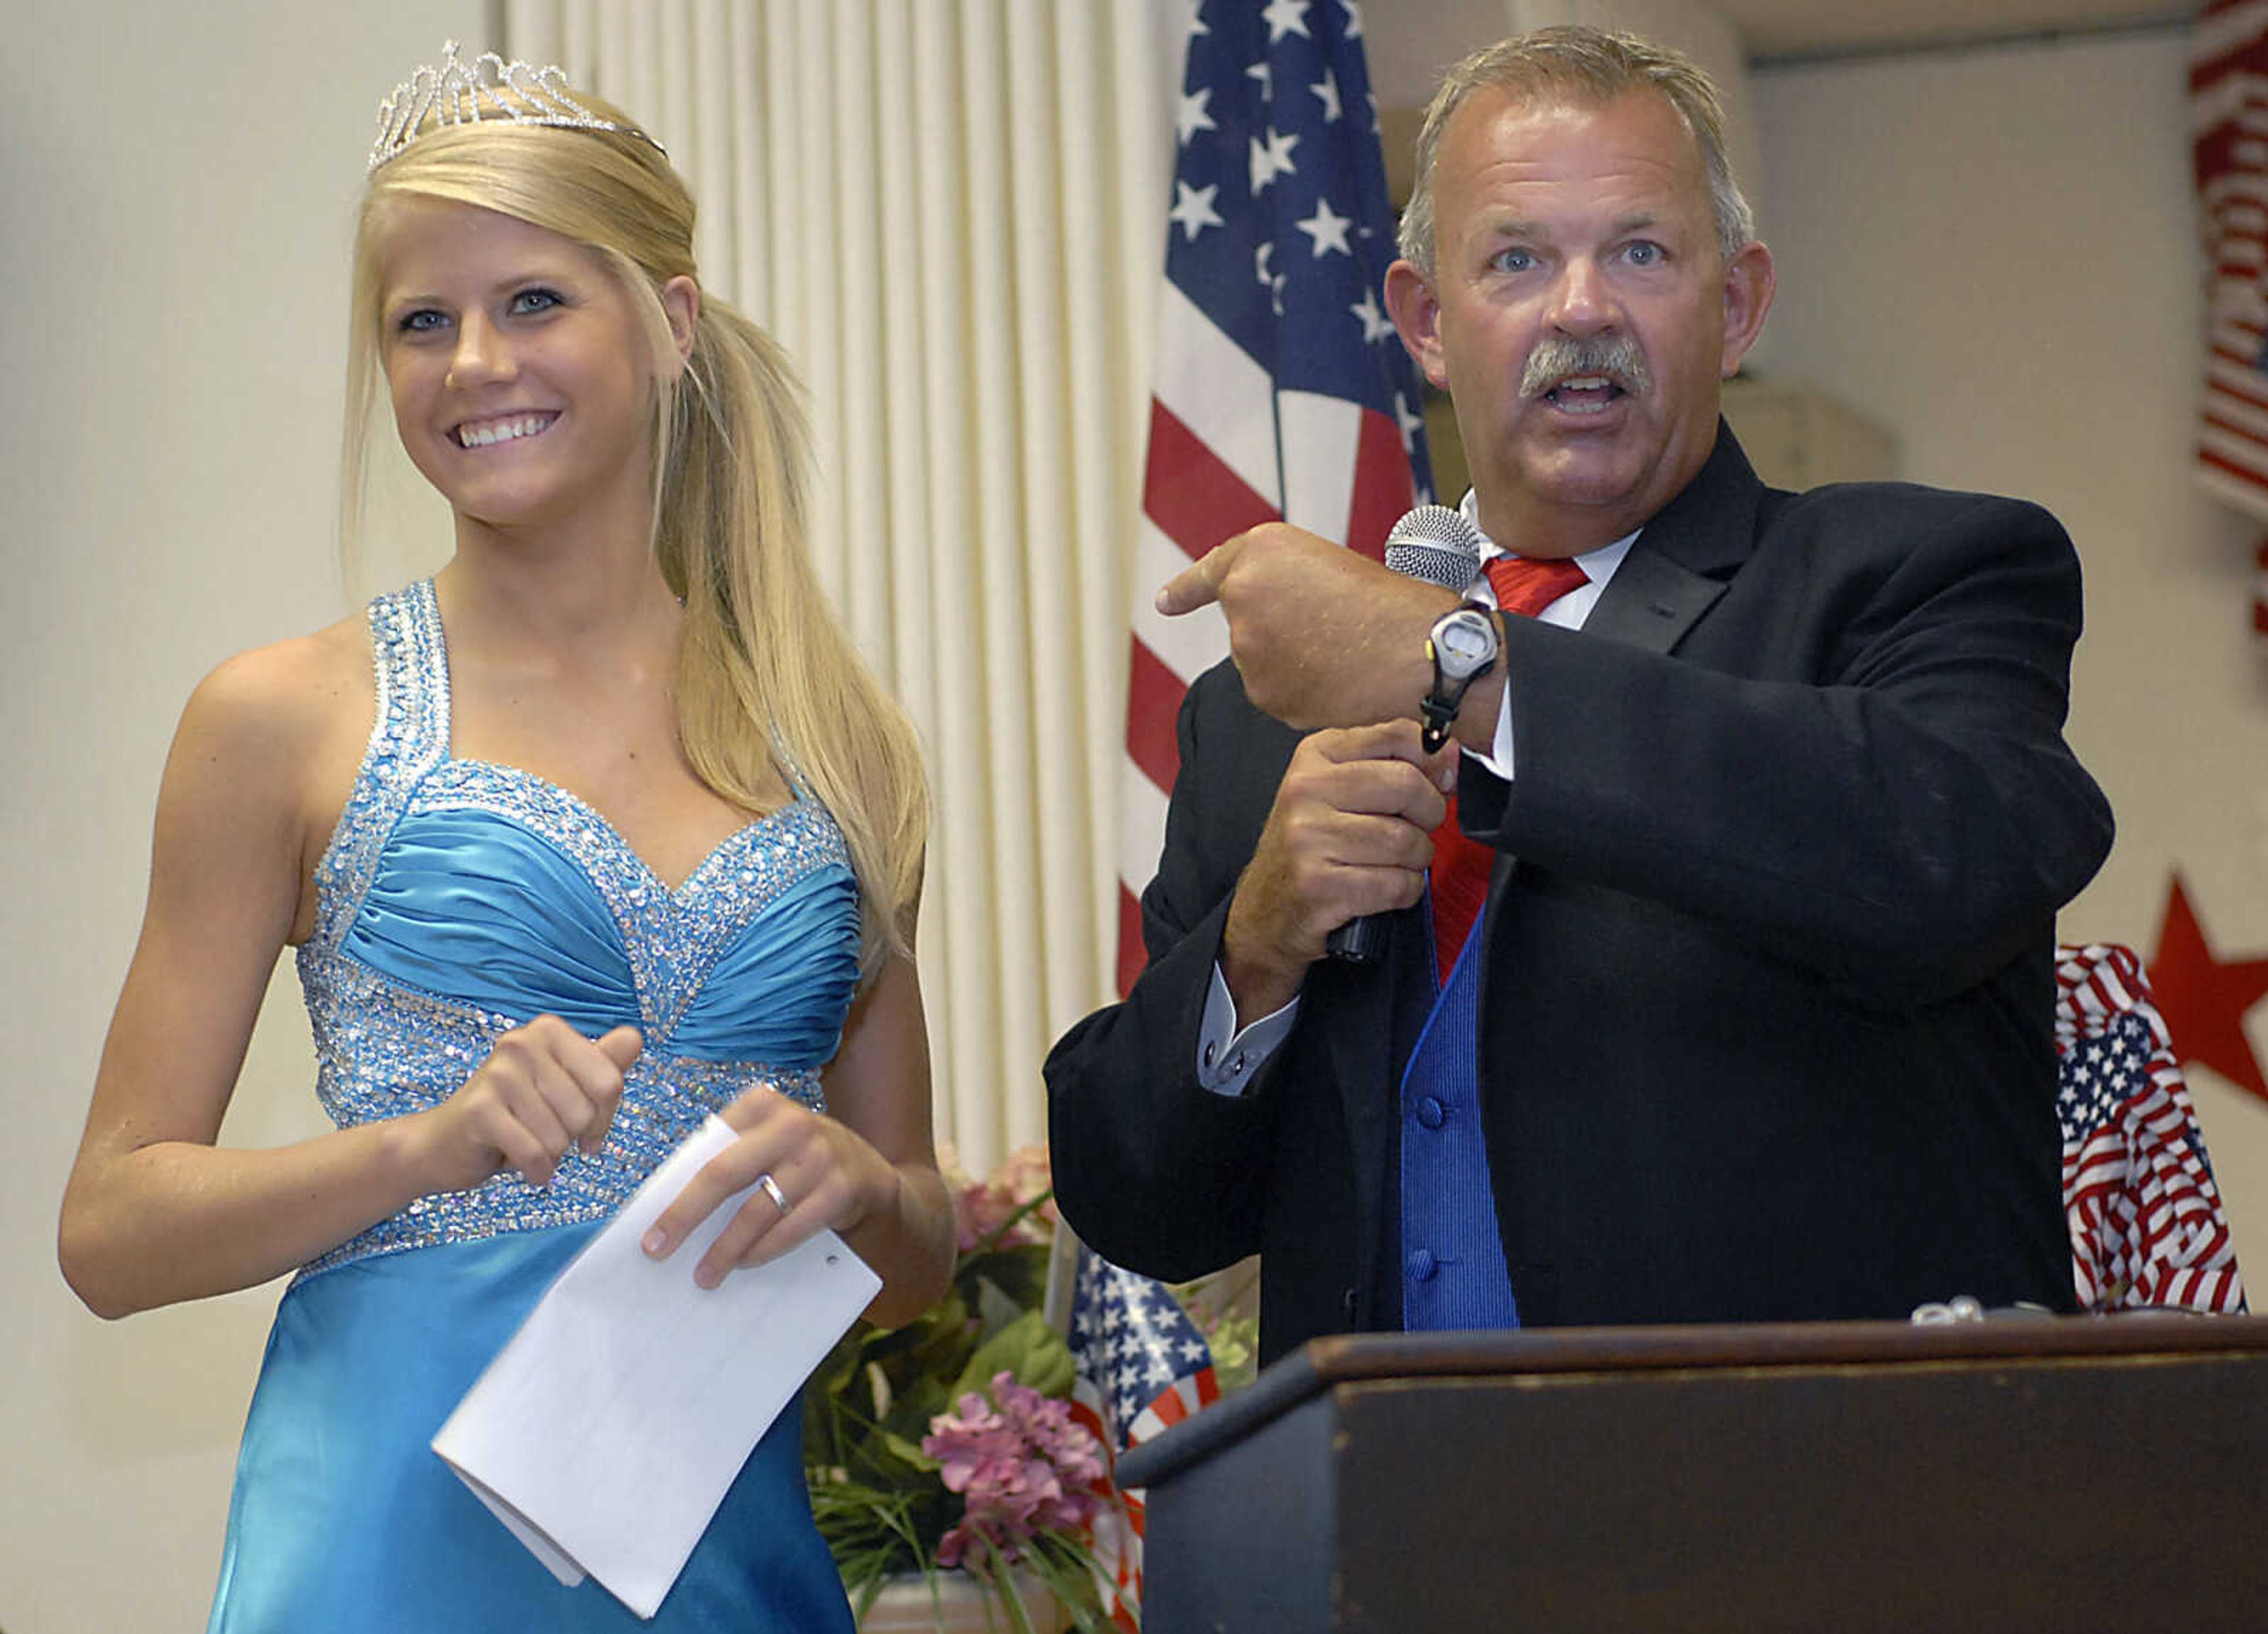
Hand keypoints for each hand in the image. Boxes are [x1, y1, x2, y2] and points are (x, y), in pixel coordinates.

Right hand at [406, 1016, 641, 1191]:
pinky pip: (535, 1154)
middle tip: (543, 1133)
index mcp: (548, 1032)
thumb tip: (634, 1038)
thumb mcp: (561, 1086)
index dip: (605, 1117)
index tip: (588, 1129)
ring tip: (525, 1143)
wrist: (443, 1144)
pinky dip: (535, 1171)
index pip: (610, 1082)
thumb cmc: (512, 1115)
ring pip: (561, 1137)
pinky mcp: (479, 1109)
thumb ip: (601, 1064)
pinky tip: (520, 1165)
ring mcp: (498, 1074)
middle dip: (571, 1137)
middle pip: (586, 1112)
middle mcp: (522, 1043)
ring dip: (550, 1155)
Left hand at [639, 1087, 898, 1289]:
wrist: (872, 1177)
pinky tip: (744, 1264)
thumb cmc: (801, 1163)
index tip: (647, 1228)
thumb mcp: (768, 1145)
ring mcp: (820, 1155)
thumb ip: (727, 1157)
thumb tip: (664, 1201)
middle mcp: (792, 1123)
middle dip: (684, 1217)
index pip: (706, 1150)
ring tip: (704, 1275)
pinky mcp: (841, 1189)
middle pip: (723, 1174)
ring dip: (725, 1248)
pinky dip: (762, 1250)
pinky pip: (790, 1229)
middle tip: (657, 1251)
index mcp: (762, 1105)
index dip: (674, 1191)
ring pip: (756, 1210)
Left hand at [1158, 523, 1456, 728]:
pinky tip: (1336, 678)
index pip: (1212, 571)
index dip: (1186, 589)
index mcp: (1260, 551)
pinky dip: (1301, 689)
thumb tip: (1256, 620)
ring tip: (1342, 650)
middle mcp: (1242, 595)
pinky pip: (1275, 692)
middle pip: (1247, 622)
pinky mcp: (1263, 692)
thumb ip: (1278, 580)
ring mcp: (1248, 648)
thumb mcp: (1328, 562)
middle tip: (1333, 624)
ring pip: (1260, 661)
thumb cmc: (1387, 603)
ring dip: (1291, 660)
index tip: (1166, 602)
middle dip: (1280, 628)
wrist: (1413, 650)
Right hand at [1221, 720, 1453, 1016]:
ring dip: (1416, 860)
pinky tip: (1383, 889)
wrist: (1266, 910)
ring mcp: (1309, 838)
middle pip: (1407, 785)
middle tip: (1416, 830)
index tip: (1436, 783)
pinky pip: (1397, 884)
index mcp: (1315, 756)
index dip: (1433, 762)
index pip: (1398, 735)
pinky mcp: (1319, 884)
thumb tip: (1451, 754)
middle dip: (1429, 814)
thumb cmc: (1311, 848)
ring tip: (1394, 863)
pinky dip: (1404, 892)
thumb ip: (1393, 765)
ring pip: (1406, 840)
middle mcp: (1306, 790)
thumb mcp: (1340, 791)